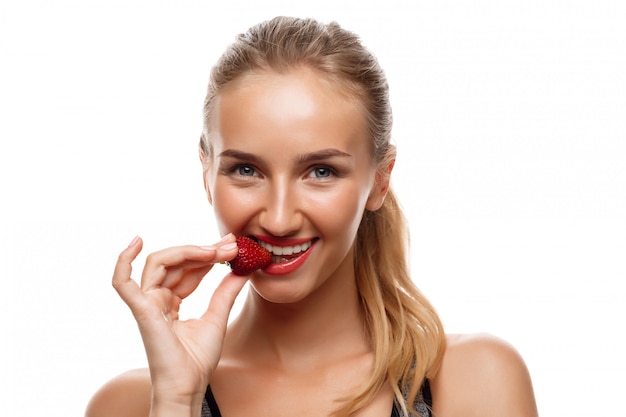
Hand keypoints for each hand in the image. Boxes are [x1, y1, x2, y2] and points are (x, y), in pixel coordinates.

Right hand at [112, 233, 245, 411]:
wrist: (189, 386)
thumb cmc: (197, 360)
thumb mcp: (217, 317)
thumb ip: (226, 292)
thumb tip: (241, 269)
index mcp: (171, 302)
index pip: (187, 268)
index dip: (208, 255)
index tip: (232, 246)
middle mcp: (156, 299)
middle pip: (175, 262)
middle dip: (203, 250)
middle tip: (230, 245)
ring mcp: (147, 303)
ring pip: (159, 263)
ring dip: (188, 251)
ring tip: (214, 250)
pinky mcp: (142, 310)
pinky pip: (122, 283)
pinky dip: (123, 262)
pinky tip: (135, 242)